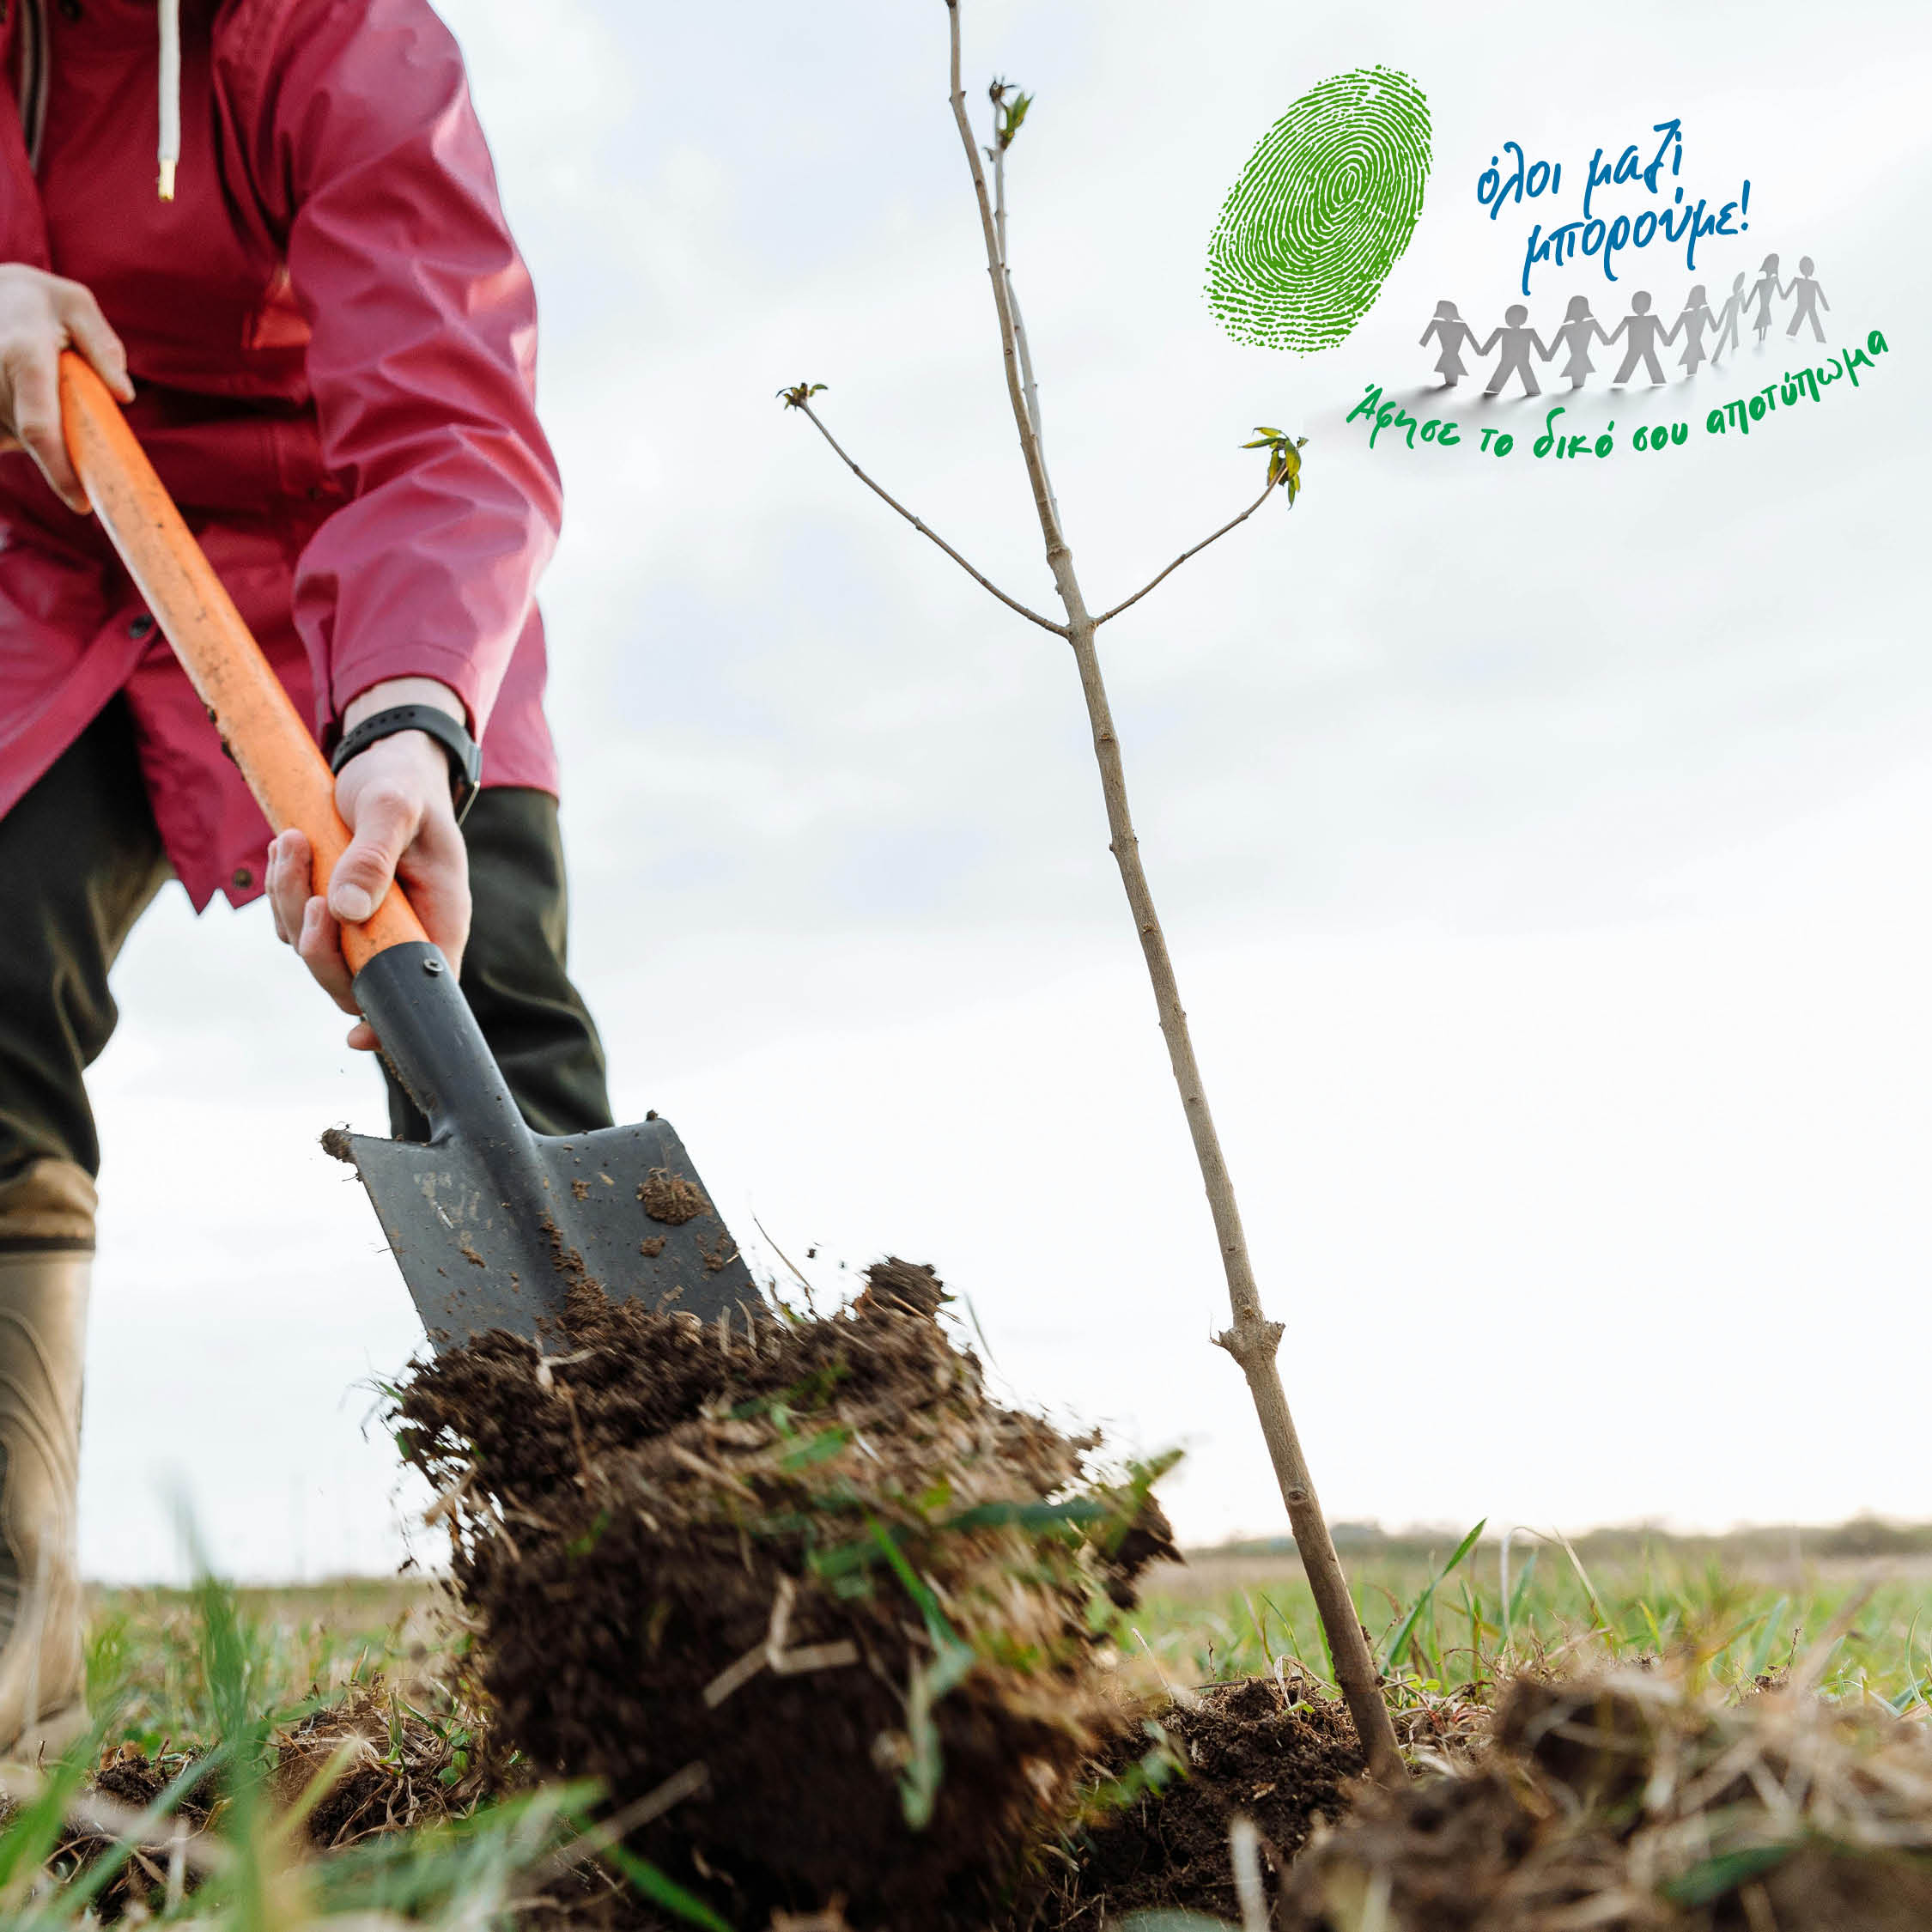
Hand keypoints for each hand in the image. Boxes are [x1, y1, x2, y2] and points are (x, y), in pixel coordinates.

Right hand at [0, 264, 133, 511]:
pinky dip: (21, 426)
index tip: (83, 503)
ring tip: (38, 381)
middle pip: (31, 439)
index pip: (39, 428)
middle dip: (61, 445)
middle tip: (76, 416)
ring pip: (16, 438)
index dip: (59, 472)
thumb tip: (123, 395)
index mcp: (22, 354)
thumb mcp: (75, 304)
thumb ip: (103, 346)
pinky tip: (20, 388)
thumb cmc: (34, 299)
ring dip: (38, 428)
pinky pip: (4, 434)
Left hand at [266, 679, 472, 1050]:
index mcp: (440, 917)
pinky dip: (283, 890)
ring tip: (291, 842)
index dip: (392, 1018)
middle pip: (355, 980)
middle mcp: (404, 930)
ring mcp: (367, 923)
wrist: (387, 758)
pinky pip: (296, 923)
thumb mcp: (394, 807)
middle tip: (305, 888)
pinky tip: (289, 847)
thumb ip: (374, 856)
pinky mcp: (336, 909)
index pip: (424, 986)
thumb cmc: (403, 784)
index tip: (357, 1035)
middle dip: (318, 944)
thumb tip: (345, 911)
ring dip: (291, 901)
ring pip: (317, 949)